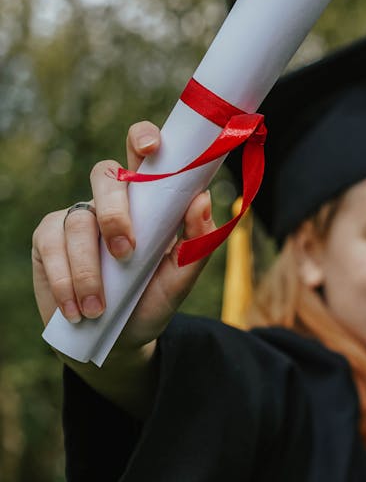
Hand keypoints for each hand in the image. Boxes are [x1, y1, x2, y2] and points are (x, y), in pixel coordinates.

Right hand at [32, 121, 216, 356]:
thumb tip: (202, 200)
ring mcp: (77, 217)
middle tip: (125, 253)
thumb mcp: (179, 281)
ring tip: (98, 308)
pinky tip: (76, 309)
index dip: (143, 138)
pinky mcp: (48, 239)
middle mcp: (110, 201)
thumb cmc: (149, 302)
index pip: (142, 154)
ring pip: (79, 221)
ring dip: (89, 269)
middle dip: (115, 212)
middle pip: (104, 175)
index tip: (152, 147)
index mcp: (146, 200)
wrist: (114, 342)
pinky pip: (52, 245)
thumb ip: (196, 245)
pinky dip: (65, 280)